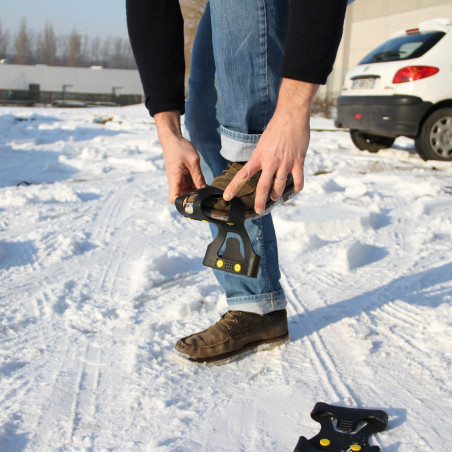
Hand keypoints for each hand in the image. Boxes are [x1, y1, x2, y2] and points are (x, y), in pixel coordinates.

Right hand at [154, 111, 205, 202]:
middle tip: (207, 199)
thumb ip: (199, 177)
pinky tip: (204, 185)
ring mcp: (178, 181)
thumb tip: (205, 191)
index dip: (182, 204)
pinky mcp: (182, 178)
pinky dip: (196, 187)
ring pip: (187, 193)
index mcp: (174, 179)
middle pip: (182, 198)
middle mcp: (175, 182)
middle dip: (193, 200)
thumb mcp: (193, 161)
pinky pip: (189, 186)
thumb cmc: (180, 148)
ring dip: (196, 193)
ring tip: (208, 192)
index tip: (194, 203)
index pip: (174, 199)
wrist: (173, 139)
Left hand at [223, 79, 318, 214]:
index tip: (226, 197)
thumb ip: (261, 157)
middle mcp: (270, 161)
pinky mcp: (298, 161)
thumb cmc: (276, 127)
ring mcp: (285, 162)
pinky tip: (294, 190)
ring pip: (279, 186)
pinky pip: (298, 180)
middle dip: (260, 201)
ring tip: (275, 197)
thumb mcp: (262, 143)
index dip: (233, 187)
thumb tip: (259, 168)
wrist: (291, 115)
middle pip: (262, 187)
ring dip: (277, 195)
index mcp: (258, 156)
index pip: (243, 175)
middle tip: (258, 210)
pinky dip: (296, 188)